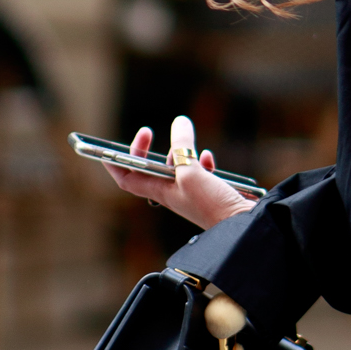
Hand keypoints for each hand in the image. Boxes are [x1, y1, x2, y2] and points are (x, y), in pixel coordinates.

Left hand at [106, 116, 258, 230]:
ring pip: (175, 168)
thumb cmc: (211, 206)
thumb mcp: (191, 172)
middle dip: (147, 149)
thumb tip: (180, 122)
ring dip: (178, 153)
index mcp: (160, 192)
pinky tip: (207, 158)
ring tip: (187, 145)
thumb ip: (183, 146)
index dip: (114, 164)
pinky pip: (199, 172)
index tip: (109, 148)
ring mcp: (191, 193)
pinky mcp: (209, 192)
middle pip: (150, 169)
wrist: (241, 227)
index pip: (127, 178)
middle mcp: (172, 193)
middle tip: (147, 131)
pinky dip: (201, 161)